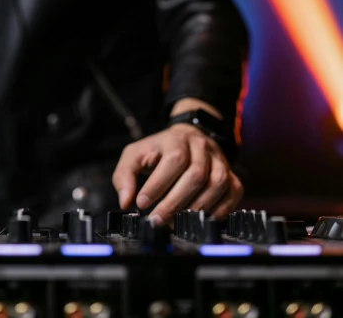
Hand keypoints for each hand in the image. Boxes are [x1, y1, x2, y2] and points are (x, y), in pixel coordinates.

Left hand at [112, 125, 242, 224]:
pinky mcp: (231, 174)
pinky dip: (220, 209)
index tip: (142, 203)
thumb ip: (125, 175)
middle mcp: (201, 147)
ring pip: (217, 183)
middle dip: (175, 202)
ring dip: (197, 208)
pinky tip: (201, 220)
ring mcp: (219, 160)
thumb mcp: (135, 155)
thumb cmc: (159, 151)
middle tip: (157, 220)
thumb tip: (126, 201)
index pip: (173, 160)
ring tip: (177, 222)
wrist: (188, 137)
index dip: (158, 184)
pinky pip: (234, 191)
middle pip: (196, 175)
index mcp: (176, 139)